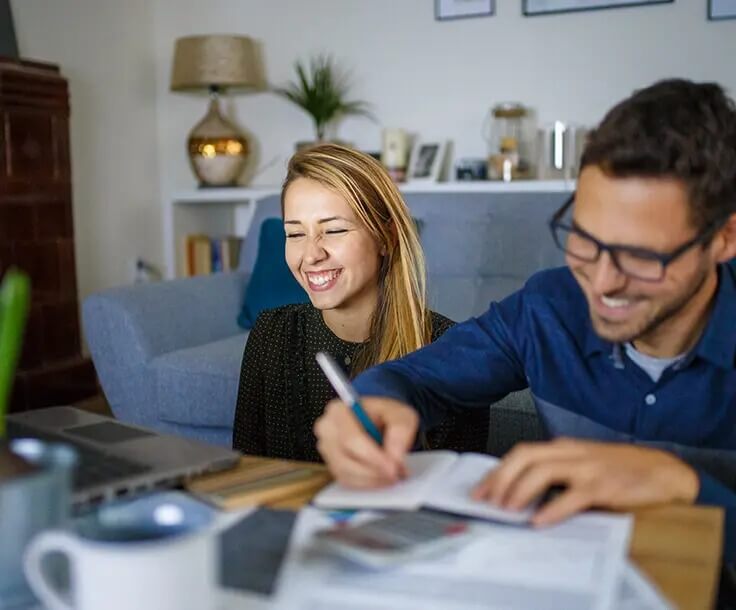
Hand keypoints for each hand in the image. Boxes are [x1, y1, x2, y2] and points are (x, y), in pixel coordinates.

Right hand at [314, 397, 417, 488]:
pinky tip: (381, 477)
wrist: (378, 420)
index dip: (373, 457)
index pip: (351, 439)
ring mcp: (327, 449)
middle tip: (396, 475)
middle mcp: (327, 430)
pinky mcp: (332, 464)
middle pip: (346, 460)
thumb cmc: (385, 415)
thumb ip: (400, 431)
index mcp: (339, 411)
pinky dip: (366, 483)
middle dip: (374, 472)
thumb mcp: (400, 414)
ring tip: (392, 475)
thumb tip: (394, 457)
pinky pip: (347, 480)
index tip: (393, 468)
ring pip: (346, 473)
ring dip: (372, 479)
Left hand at [472, 438, 698, 525]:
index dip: (497, 471)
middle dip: (501, 478)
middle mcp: (570, 453)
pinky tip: (538, 520)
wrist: (662, 471)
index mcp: (562, 447)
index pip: (520, 453)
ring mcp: (586, 467)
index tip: (480, 490)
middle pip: (525, 457)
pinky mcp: (603, 486)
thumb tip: (520, 493)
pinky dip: (552, 509)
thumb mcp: (582, 464)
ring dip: (520, 491)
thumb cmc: (620, 469)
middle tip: (486, 500)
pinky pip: (572, 497)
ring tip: (507, 509)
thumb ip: (556, 473)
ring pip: (543, 472)